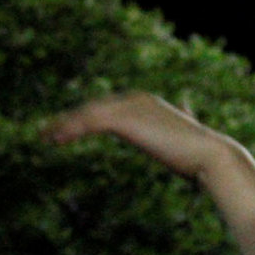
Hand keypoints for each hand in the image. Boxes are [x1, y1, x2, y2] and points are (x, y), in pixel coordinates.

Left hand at [39, 91, 250, 186]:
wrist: (209, 155)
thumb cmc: (197, 153)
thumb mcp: (184, 133)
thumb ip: (183, 117)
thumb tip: (188, 106)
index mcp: (145, 102)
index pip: (106, 109)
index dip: (83, 119)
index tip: (66, 131)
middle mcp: (135, 99)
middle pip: (92, 108)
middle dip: (68, 120)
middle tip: (46, 134)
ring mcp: (129, 107)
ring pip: (87, 114)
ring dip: (63, 126)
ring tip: (45, 139)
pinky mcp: (124, 119)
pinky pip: (90, 122)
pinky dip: (70, 129)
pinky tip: (56, 140)